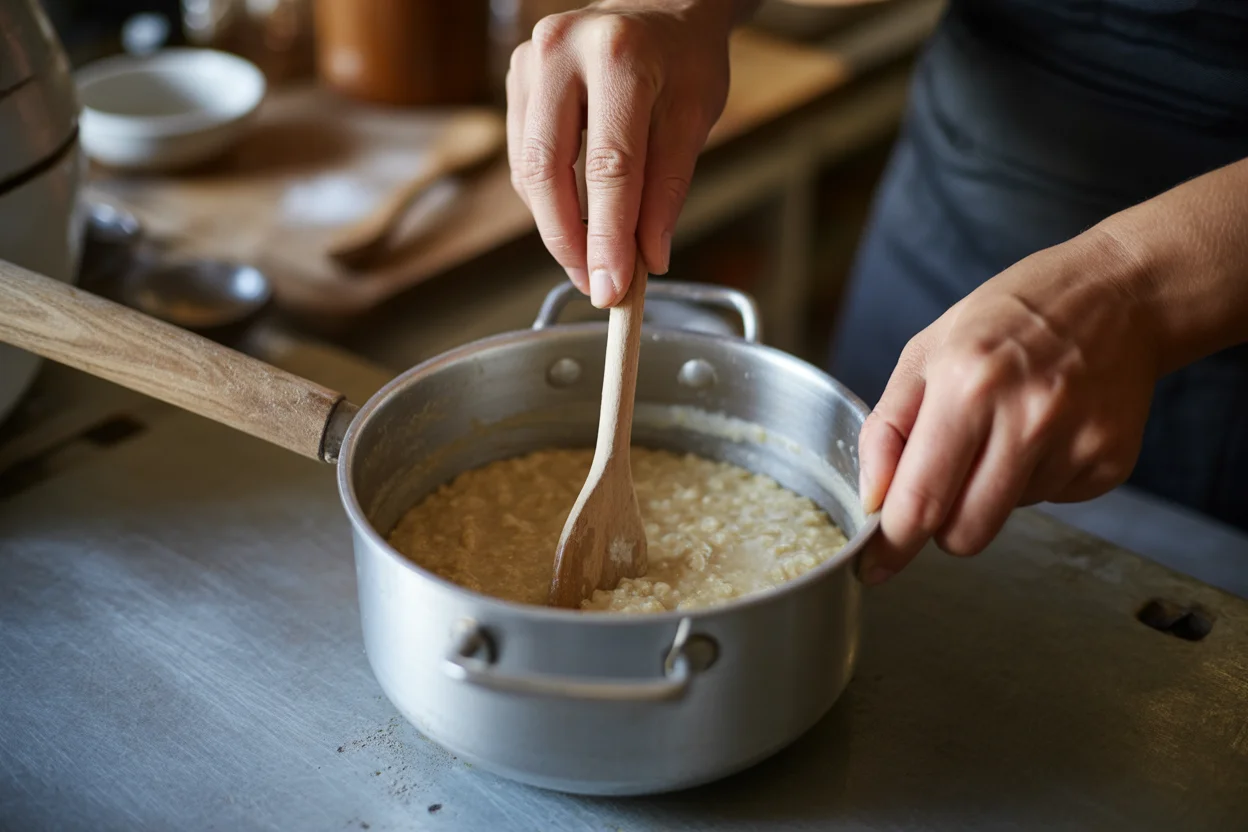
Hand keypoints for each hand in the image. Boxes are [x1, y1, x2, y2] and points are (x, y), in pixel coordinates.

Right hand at [506, 1, 734, 306]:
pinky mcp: (516, 78)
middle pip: (549, 170)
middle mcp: (561, 51)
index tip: (613, 287)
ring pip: (529, 170)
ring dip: (556, 227)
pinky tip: (574, 220)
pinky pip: (523, 158)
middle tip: (595, 286)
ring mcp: (529, 61)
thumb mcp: (694, 118)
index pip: (609, 166)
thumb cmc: (683, 59)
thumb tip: (646, 258)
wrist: (660, 8)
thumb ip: (668, 189)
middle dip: (570, 241)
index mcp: (619, 55)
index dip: (608, 235)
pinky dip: (548, 200)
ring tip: (591, 262)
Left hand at [856, 230, 1160, 583]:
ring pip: (1005, 519)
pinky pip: (1050, 500)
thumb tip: (872, 498)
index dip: (891, 546)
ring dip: (991, 491)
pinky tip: (1047, 427)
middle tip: (945, 480)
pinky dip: (1036, 477)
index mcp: (966, 385)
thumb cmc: (1010, 317)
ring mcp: (1075, 442)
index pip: (920, 499)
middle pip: (965, 534)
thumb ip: (888, 427)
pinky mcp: (1111, 461)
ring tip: (1007, 427)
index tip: (872, 569)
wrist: (1118, 292)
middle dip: (941, 526)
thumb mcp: (927, 350)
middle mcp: (1025, 417)